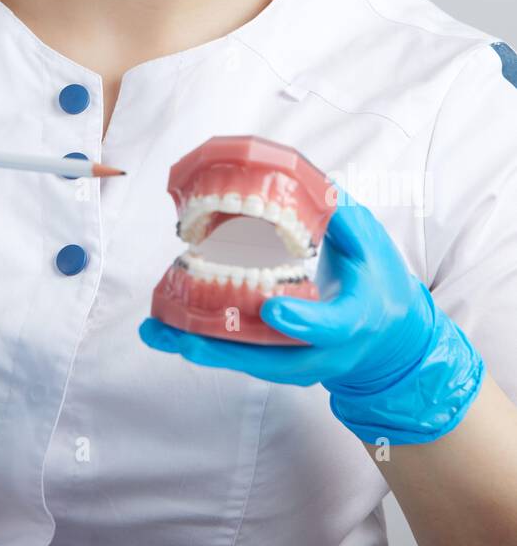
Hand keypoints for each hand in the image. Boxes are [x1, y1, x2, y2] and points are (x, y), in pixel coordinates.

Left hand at [139, 184, 484, 444]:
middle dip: (226, 349)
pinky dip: (203, 343)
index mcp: (354, 320)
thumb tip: (307, 180)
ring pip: (247, 362)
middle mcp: (324, 353)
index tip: (273, 310)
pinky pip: (239, 356)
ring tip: (156, 332)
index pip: (330, 326)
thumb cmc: (380, 286)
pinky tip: (165, 330)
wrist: (389, 343)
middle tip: (184, 337)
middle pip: (273, 358)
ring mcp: (299, 365)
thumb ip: (342, 216)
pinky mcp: (278, 364)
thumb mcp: (374, 247)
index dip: (302, 321)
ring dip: (200, 348)